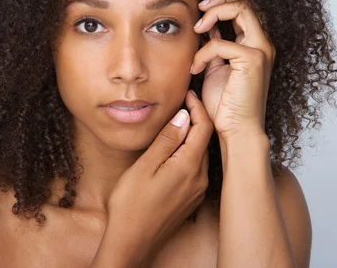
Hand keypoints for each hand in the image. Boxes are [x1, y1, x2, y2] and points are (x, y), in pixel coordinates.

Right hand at [105, 90, 213, 263]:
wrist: (132, 243)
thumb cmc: (131, 205)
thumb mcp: (144, 166)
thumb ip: (166, 140)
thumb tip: (183, 117)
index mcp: (189, 166)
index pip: (203, 128)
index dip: (198, 107)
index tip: (188, 92)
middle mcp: (199, 178)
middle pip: (205, 140)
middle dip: (197, 119)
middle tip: (184, 102)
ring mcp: (197, 191)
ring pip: (201, 155)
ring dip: (194, 137)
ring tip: (180, 122)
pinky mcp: (191, 201)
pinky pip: (197, 169)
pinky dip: (190, 154)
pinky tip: (176, 151)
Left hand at [192, 0, 275, 138]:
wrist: (236, 131)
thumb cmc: (225, 106)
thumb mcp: (216, 68)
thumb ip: (214, 47)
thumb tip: (205, 29)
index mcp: (255, 45)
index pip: (244, 8)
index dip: (223, 1)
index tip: (200, 8)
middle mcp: (262, 44)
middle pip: (246, 1)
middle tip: (198, 8)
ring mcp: (261, 50)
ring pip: (241, 8)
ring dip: (212, 13)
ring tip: (196, 28)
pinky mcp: (252, 60)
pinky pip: (220, 43)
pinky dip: (202, 53)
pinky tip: (195, 68)